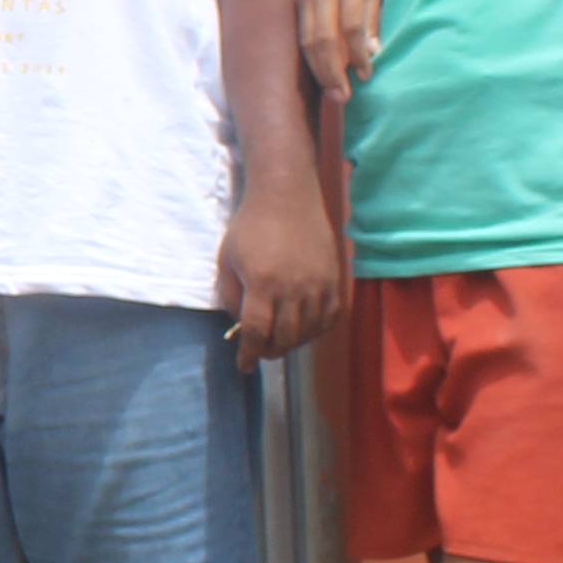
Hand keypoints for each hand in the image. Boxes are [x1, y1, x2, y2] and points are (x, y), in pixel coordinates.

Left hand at [217, 176, 344, 367]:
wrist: (287, 196)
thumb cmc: (250, 226)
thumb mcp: (226, 260)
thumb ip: (230, 297)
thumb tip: (241, 326)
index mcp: (262, 283)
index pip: (257, 333)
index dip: (249, 355)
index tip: (244, 366)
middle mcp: (294, 288)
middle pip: (285, 338)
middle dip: (269, 352)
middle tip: (260, 352)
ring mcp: (319, 284)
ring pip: (309, 332)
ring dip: (293, 344)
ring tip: (280, 341)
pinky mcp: (335, 279)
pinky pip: (331, 318)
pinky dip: (317, 330)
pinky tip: (304, 329)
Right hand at [298, 0, 382, 95]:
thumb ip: (373, 10)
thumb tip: (373, 50)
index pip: (351, 26)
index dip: (359, 54)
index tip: (367, 74)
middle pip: (324, 38)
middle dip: (333, 71)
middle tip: (344, 96)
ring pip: (307, 38)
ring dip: (319, 69)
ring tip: (332, 91)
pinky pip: (300, 31)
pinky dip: (310, 54)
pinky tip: (320, 69)